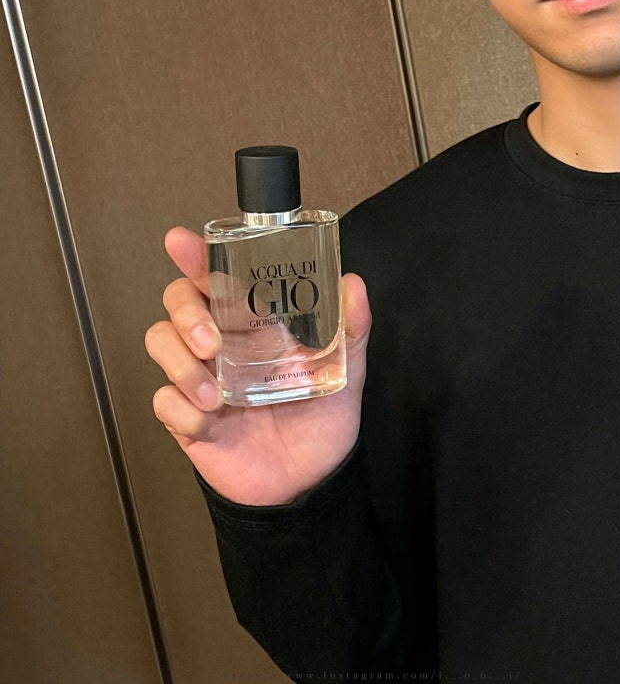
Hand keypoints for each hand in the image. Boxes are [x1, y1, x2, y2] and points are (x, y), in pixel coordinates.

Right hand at [145, 226, 370, 504]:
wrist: (308, 484)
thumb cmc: (322, 422)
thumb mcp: (345, 373)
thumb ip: (351, 331)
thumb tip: (353, 284)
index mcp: (255, 327)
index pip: (219, 279)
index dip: (197, 257)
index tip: (182, 243)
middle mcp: (223, 346)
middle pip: (178, 302)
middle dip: (186, 313)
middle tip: (211, 342)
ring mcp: (201, 380)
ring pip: (160, 342)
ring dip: (180, 364)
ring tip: (215, 396)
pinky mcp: (188, 418)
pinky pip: (163, 401)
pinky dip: (181, 409)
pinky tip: (210, 423)